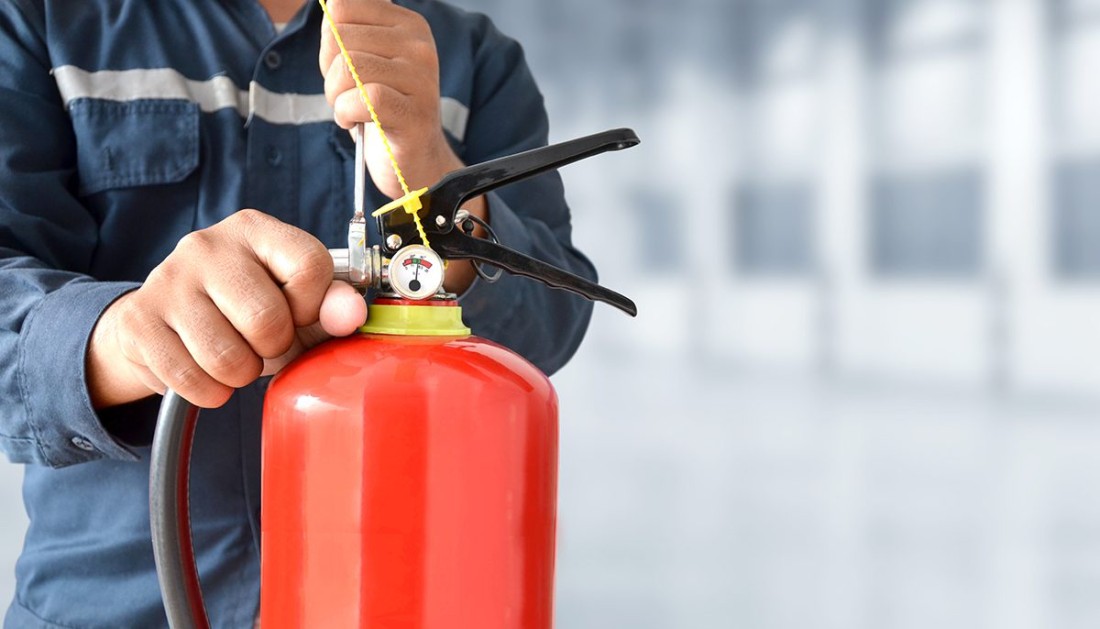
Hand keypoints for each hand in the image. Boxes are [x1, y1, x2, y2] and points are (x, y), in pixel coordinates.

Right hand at [87, 210, 367, 408]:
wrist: (162, 323)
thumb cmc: (241, 309)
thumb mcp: (294, 301)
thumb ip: (331, 305)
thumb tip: (353, 312)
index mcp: (255, 229)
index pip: (311, 265)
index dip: (312, 305)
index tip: (297, 314)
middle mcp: (207, 245)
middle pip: (266, 319)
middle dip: (274, 347)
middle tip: (261, 343)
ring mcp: (167, 280)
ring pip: (226, 357)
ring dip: (240, 373)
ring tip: (235, 357)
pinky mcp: (139, 321)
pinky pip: (190, 379)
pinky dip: (208, 391)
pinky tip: (205, 371)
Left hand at [319, 0, 455, 198]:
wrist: (415, 161)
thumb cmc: (383, 111)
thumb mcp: (366, 61)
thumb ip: (347, 32)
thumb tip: (328, 9)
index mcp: (408, 24)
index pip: (342, 8)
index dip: (329, 39)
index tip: (344, 65)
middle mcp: (419, 46)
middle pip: (339, 38)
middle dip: (329, 71)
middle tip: (346, 94)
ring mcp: (421, 80)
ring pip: (348, 67)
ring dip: (335, 95)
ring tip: (349, 109)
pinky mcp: (415, 114)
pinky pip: (363, 99)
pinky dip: (345, 113)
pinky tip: (352, 122)